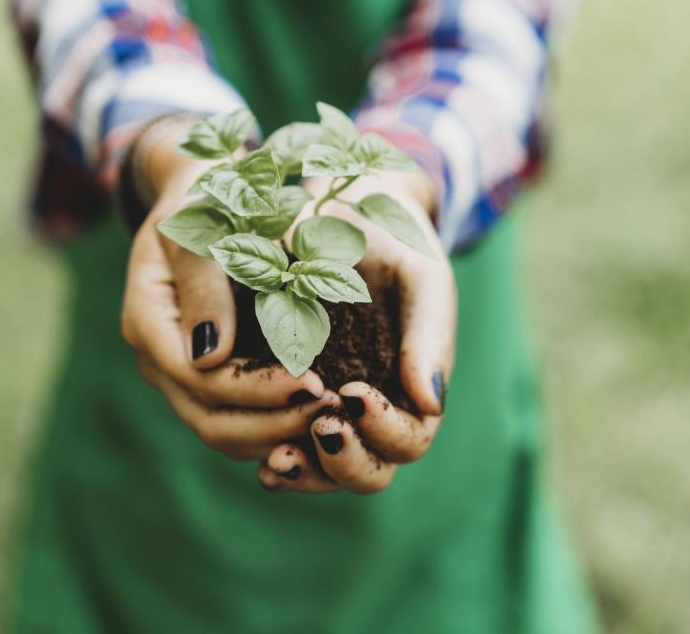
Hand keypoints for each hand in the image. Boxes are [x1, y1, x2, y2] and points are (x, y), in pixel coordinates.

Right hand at [121, 124, 336, 459]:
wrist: (202, 196)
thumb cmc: (204, 198)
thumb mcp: (201, 225)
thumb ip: (203, 285)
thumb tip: (210, 357)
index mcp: (147, 321)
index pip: (200, 380)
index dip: (257, 390)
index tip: (315, 382)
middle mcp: (159, 358)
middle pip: (209, 420)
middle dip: (272, 422)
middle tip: (330, 411)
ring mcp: (180, 373)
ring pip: (222, 432)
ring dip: (276, 434)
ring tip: (330, 419)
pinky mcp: (207, 378)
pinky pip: (236, 422)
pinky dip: (274, 428)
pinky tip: (316, 418)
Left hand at [257, 171, 456, 492]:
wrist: (342, 216)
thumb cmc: (393, 245)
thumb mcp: (420, 277)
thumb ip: (431, 334)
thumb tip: (431, 401)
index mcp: (413, 389)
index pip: (411, 439)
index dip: (386, 430)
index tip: (353, 393)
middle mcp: (373, 413)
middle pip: (369, 472)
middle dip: (345, 462)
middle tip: (321, 428)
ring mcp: (330, 413)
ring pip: (323, 471)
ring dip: (304, 471)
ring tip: (277, 458)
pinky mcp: (288, 402)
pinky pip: (284, 445)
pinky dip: (273, 455)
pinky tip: (258, 451)